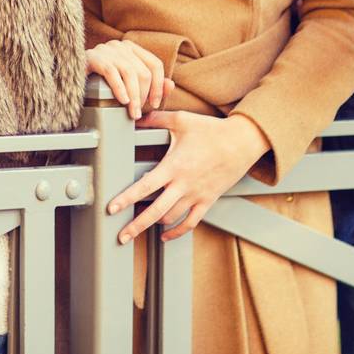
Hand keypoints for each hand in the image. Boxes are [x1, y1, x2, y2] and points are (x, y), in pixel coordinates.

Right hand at [86, 40, 172, 120]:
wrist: (69, 78)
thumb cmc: (100, 82)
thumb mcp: (128, 83)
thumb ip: (151, 84)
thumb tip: (170, 85)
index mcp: (131, 49)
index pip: (155, 64)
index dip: (158, 86)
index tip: (154, 104)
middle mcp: (120, 46)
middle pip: (143, 72)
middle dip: (144, 96)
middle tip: (137, 113)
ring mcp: (107, 50)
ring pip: (130, 73)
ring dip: (134, 97)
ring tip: (132, 113)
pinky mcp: (93, 57)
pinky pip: (112, 73)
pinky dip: (120, 89)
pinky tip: (122, 101)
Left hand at [106, 111, 268, 243]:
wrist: (242, 142)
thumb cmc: (212, 130)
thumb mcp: (182, 120)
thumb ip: (156, 119)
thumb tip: (137, 117)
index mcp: (174, 166)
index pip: (145, 186)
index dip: (126, 199)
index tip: (111, 209)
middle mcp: (184, 185)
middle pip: (156, 211)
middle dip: (136, 225)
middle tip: (120, 236)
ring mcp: (196, 195)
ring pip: (171, 218)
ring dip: (154, 225)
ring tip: (137, 229)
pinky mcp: (207, 201)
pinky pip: (191, 222)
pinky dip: (176, 231)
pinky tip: (165, 236)